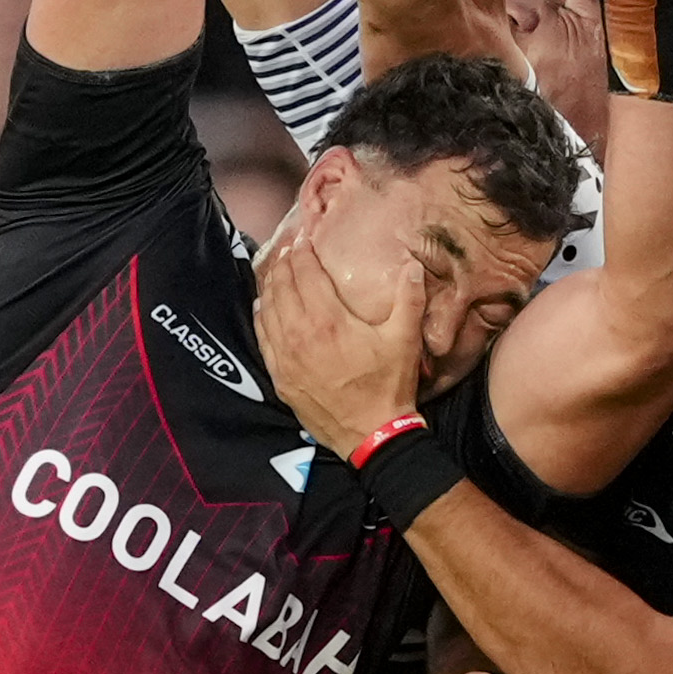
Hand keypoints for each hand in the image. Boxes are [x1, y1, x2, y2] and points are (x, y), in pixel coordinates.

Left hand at [252, 181, 429, 454]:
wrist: (371, 434)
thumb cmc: (390, 385)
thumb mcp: (404, 338)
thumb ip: (409, 298)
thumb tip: (412, 265)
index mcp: (328, 320)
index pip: (305, 275)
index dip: (302, 253)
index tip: (303, 239)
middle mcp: (299, 335)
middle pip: (282, 288)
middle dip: (283, 264)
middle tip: (287, 249)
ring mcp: (285, 358)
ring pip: (267, 311)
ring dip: (270, 287)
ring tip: (275, 271)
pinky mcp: (278, 377)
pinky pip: (262, 339)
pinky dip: (261, 318)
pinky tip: (263, 307)